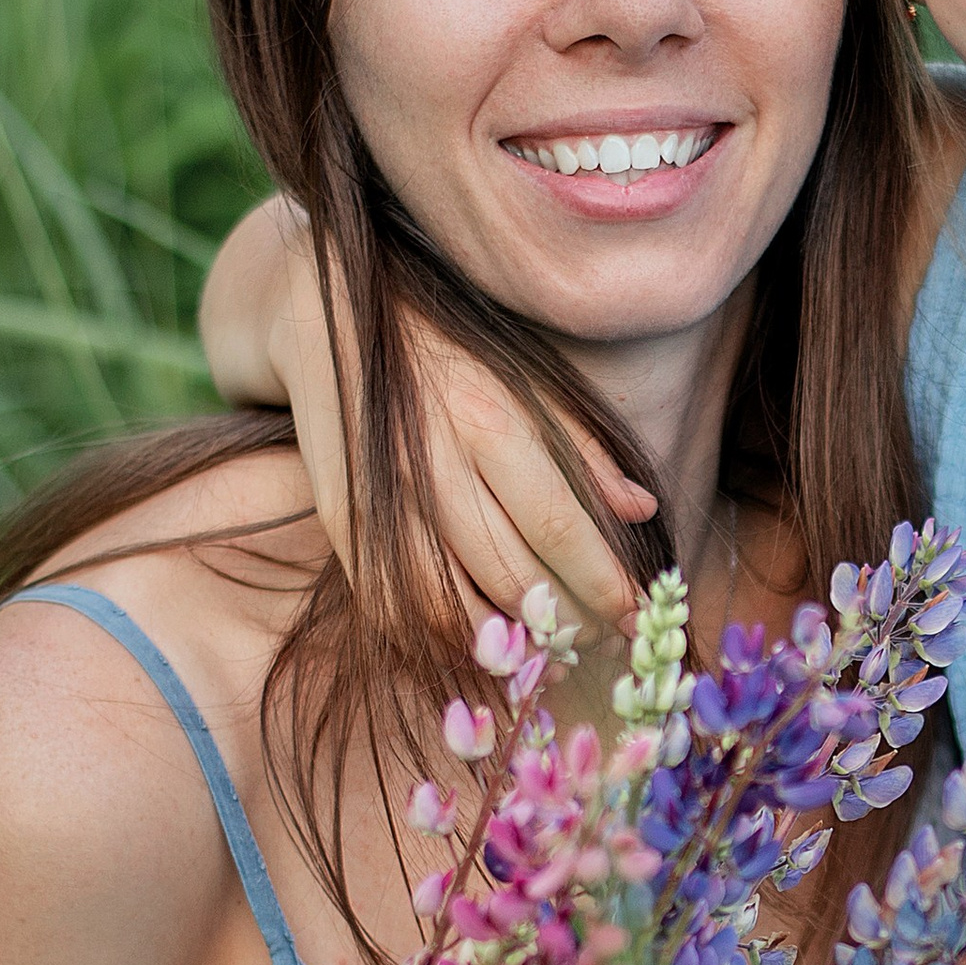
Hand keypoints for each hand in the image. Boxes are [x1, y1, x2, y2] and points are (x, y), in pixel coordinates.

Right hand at [199, 195, 654, 633]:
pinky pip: (391, 603)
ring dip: (502, 646)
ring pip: (447, 603)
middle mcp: (434, 460)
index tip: (636, 619)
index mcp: (489, 417)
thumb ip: (583, 444)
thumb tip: (643, 509)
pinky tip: (474, 648)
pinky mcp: (342, 519)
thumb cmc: (444, 343)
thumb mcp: (523, 373)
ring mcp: (380, 494)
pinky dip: (435, 640)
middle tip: (595, 642)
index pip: (558, 525)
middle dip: (562, 623)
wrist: (321, 309)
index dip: (601, 584)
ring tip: (543, 655)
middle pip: (510, 575)